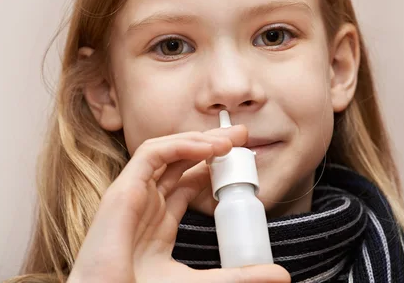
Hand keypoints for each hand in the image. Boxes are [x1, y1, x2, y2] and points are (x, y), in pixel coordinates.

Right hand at [67, 125, 289, 282]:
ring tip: (230, 139)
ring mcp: (133, 196)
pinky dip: (177, 146)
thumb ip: (239, 277)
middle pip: (180, 163)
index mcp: (159, 224)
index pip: (188, 183)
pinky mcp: (121, 191)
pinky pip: (150, 155)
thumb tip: (282, 275)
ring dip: (198, 141)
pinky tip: (205, 148)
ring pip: (166, 152)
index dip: (214, 168)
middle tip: (242, 136)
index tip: (243, 161)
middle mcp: (146, 205)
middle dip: (210, 146)